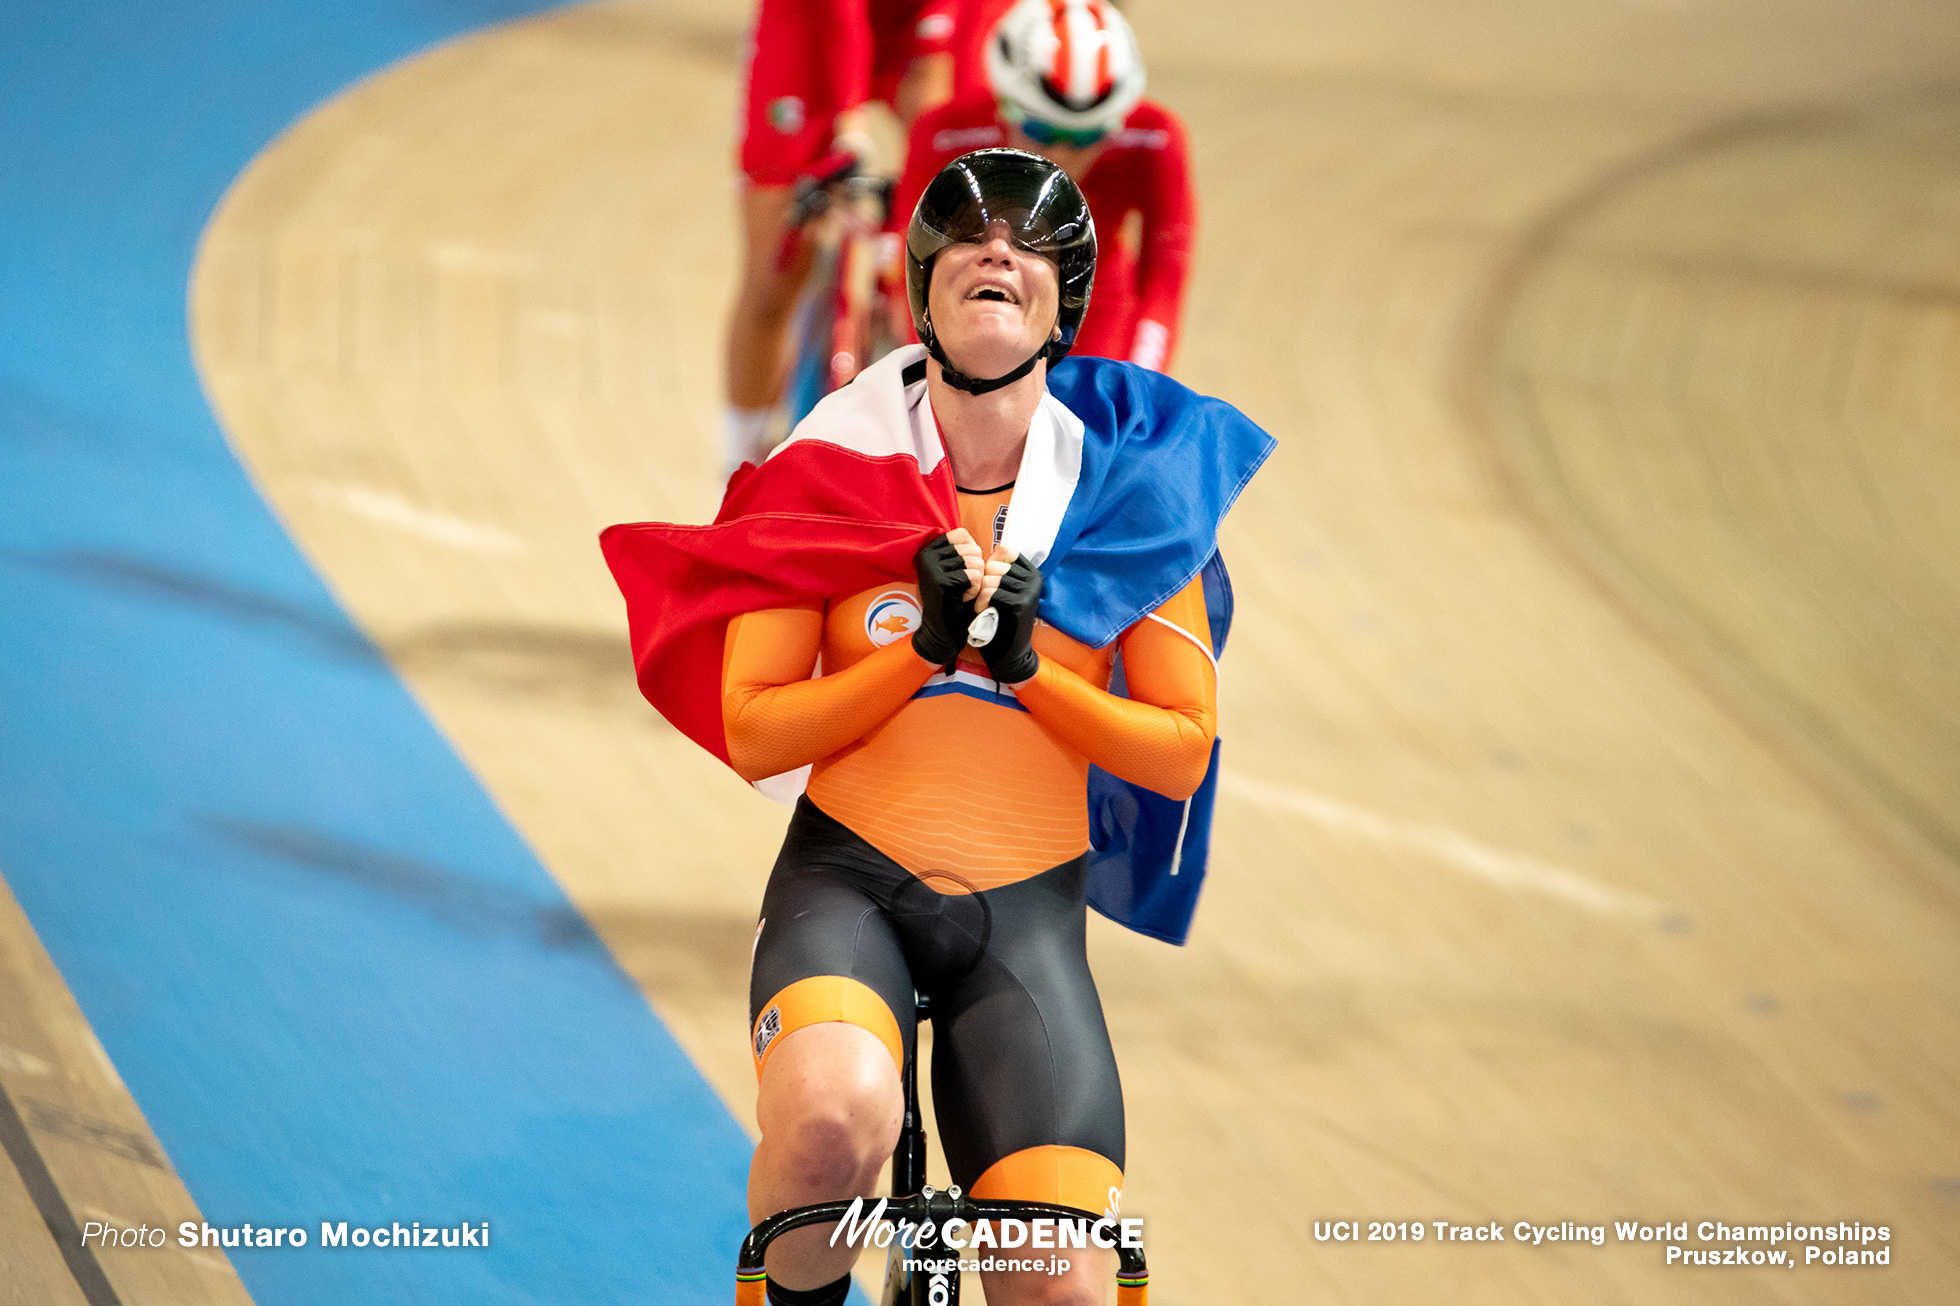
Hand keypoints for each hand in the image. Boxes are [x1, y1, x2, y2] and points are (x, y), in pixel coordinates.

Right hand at [911, 529, 983, 668]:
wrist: (942, 631)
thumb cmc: (954, 599)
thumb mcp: (956, 571)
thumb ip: (966, 553)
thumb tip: (1000, 546)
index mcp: (928, 550)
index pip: (962, 534)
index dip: (973, 552)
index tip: (964, 571)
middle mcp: (926, 556)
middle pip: (972, 549)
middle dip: (976, 570)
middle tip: (963, 586)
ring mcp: (932, 568)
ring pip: (976, 562)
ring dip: (977, 582)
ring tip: (963, 593)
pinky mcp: (942, 582)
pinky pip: (975, 576)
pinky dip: (975, 591)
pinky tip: (963, 599)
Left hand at [973, 545, 1041, 684]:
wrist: (1009, 654)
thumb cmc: (999, 619)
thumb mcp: (1001, 590)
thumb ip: (998, 570)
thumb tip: (991, 549)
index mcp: (1032, 573)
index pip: (1006, 550)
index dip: (990, 563)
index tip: (985, 582)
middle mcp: (1035, 580)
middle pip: (996, 564)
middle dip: (982, 580)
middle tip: (979, 597)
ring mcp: (1029, 592)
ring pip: (992, 578)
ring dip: (980, 593)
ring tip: (980, 606)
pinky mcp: (1020, 605)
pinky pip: (992, 592)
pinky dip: (981, 602)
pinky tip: (981, 612)